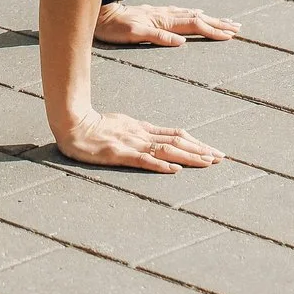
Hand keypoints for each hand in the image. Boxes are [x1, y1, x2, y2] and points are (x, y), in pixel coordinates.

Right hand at [55, 110, 224, 172]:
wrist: (72, 123)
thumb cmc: (94, 126)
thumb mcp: (122, 125)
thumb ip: (140, 132)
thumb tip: (160, 139)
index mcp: (142, 129)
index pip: (176, 135)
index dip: (197, 143)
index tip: (214, 151)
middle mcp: (141, 135)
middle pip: (177, 142)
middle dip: (200, 150)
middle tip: (221, 158)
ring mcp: (131, 144)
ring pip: (166, 150)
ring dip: (189, 157)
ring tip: (207, 163)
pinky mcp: (119, 154)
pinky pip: (143, 160)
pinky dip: (161, 165)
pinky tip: (175, 170)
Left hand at [96, 3, 240, 46]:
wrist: (102, 14)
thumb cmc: (115, 28)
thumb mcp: (134, 34)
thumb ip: (158, 37)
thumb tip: (182, 42)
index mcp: (164, 21)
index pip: (194, 25)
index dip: (212, 31)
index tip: (229, 36)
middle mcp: (166, 15)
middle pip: (198, 18)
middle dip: (218, 24)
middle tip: (237, 28)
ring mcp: (162, 13)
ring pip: (192, 15)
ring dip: (210, 18)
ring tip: (225, 21)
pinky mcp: (156, 14)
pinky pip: (182, 13)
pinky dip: (194, 14)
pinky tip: (198, 13)